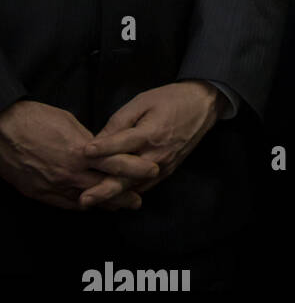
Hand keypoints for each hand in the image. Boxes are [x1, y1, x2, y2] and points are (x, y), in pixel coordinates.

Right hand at [0, 99, 150, 210]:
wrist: (3, 131)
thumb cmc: (37, 120)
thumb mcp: (70, 123)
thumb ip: (88, 140)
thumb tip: (101, 149)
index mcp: (81, 151)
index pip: (116, 163)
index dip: (135, 169)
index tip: (151, 171)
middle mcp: (70, 172)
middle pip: (105, 187)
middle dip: (124, 194)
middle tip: (138, 201)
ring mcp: (54, 185)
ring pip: (86, 199)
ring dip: (103, 203)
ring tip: (119, 206)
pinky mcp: (40, 193)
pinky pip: (65, 204)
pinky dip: (80, 205)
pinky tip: (89, 207)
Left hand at [82, 82, 222, 207]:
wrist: (203, 105)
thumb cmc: (170, 99)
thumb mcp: (143, 101)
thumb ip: (120, 121)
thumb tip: (98, 140)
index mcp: (151, 132)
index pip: (123, 143)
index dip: (103, 147)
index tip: (84, 153)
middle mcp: (157, 154)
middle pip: (127, 176)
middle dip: (104, 190)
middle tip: (83, 200)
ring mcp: (163, 165)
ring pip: (134, 186)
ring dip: (113, 196)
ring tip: (91, 203)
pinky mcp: (167, 171)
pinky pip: (144, 187)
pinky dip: (127, 194)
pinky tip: (111, 199)